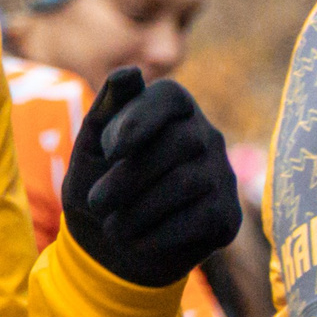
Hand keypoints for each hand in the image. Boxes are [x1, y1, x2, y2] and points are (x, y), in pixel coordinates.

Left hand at [59, 68, 241, 289]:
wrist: (109, 244)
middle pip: (178, 143)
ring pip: (187, 182)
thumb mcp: (90, 146)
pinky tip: (134, 240)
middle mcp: (205, 136)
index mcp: (171, 110)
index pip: (169, 96)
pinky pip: (200, 219)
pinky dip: (157, 233)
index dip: (139, 119)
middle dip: (128, 177)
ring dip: (139, 209)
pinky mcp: (227, 215)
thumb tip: (128, 73)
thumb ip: (107, 109)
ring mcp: (222, 175)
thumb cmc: (98, 182)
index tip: (109, 150)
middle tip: (97, 202)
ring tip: (111, 226)